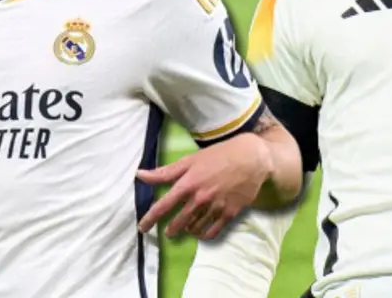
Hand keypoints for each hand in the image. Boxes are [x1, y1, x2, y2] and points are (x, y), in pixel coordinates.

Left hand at [136, 133, 271, 239]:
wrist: (251, 158)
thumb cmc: (218, 156)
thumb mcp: (190, 160)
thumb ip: (165, 172)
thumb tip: (140, 175)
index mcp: (188, 184)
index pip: (163, 206)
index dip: (150, 219)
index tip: (142, 228)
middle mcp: (200, 198)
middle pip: (179, 222)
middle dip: (171, 229)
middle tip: (169, 231)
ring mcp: (216, 207)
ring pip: (195, 228)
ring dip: (189, 230)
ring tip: (187, 228)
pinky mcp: (230, 213)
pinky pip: (213, 231)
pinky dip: (205, 234)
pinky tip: (203, 231)